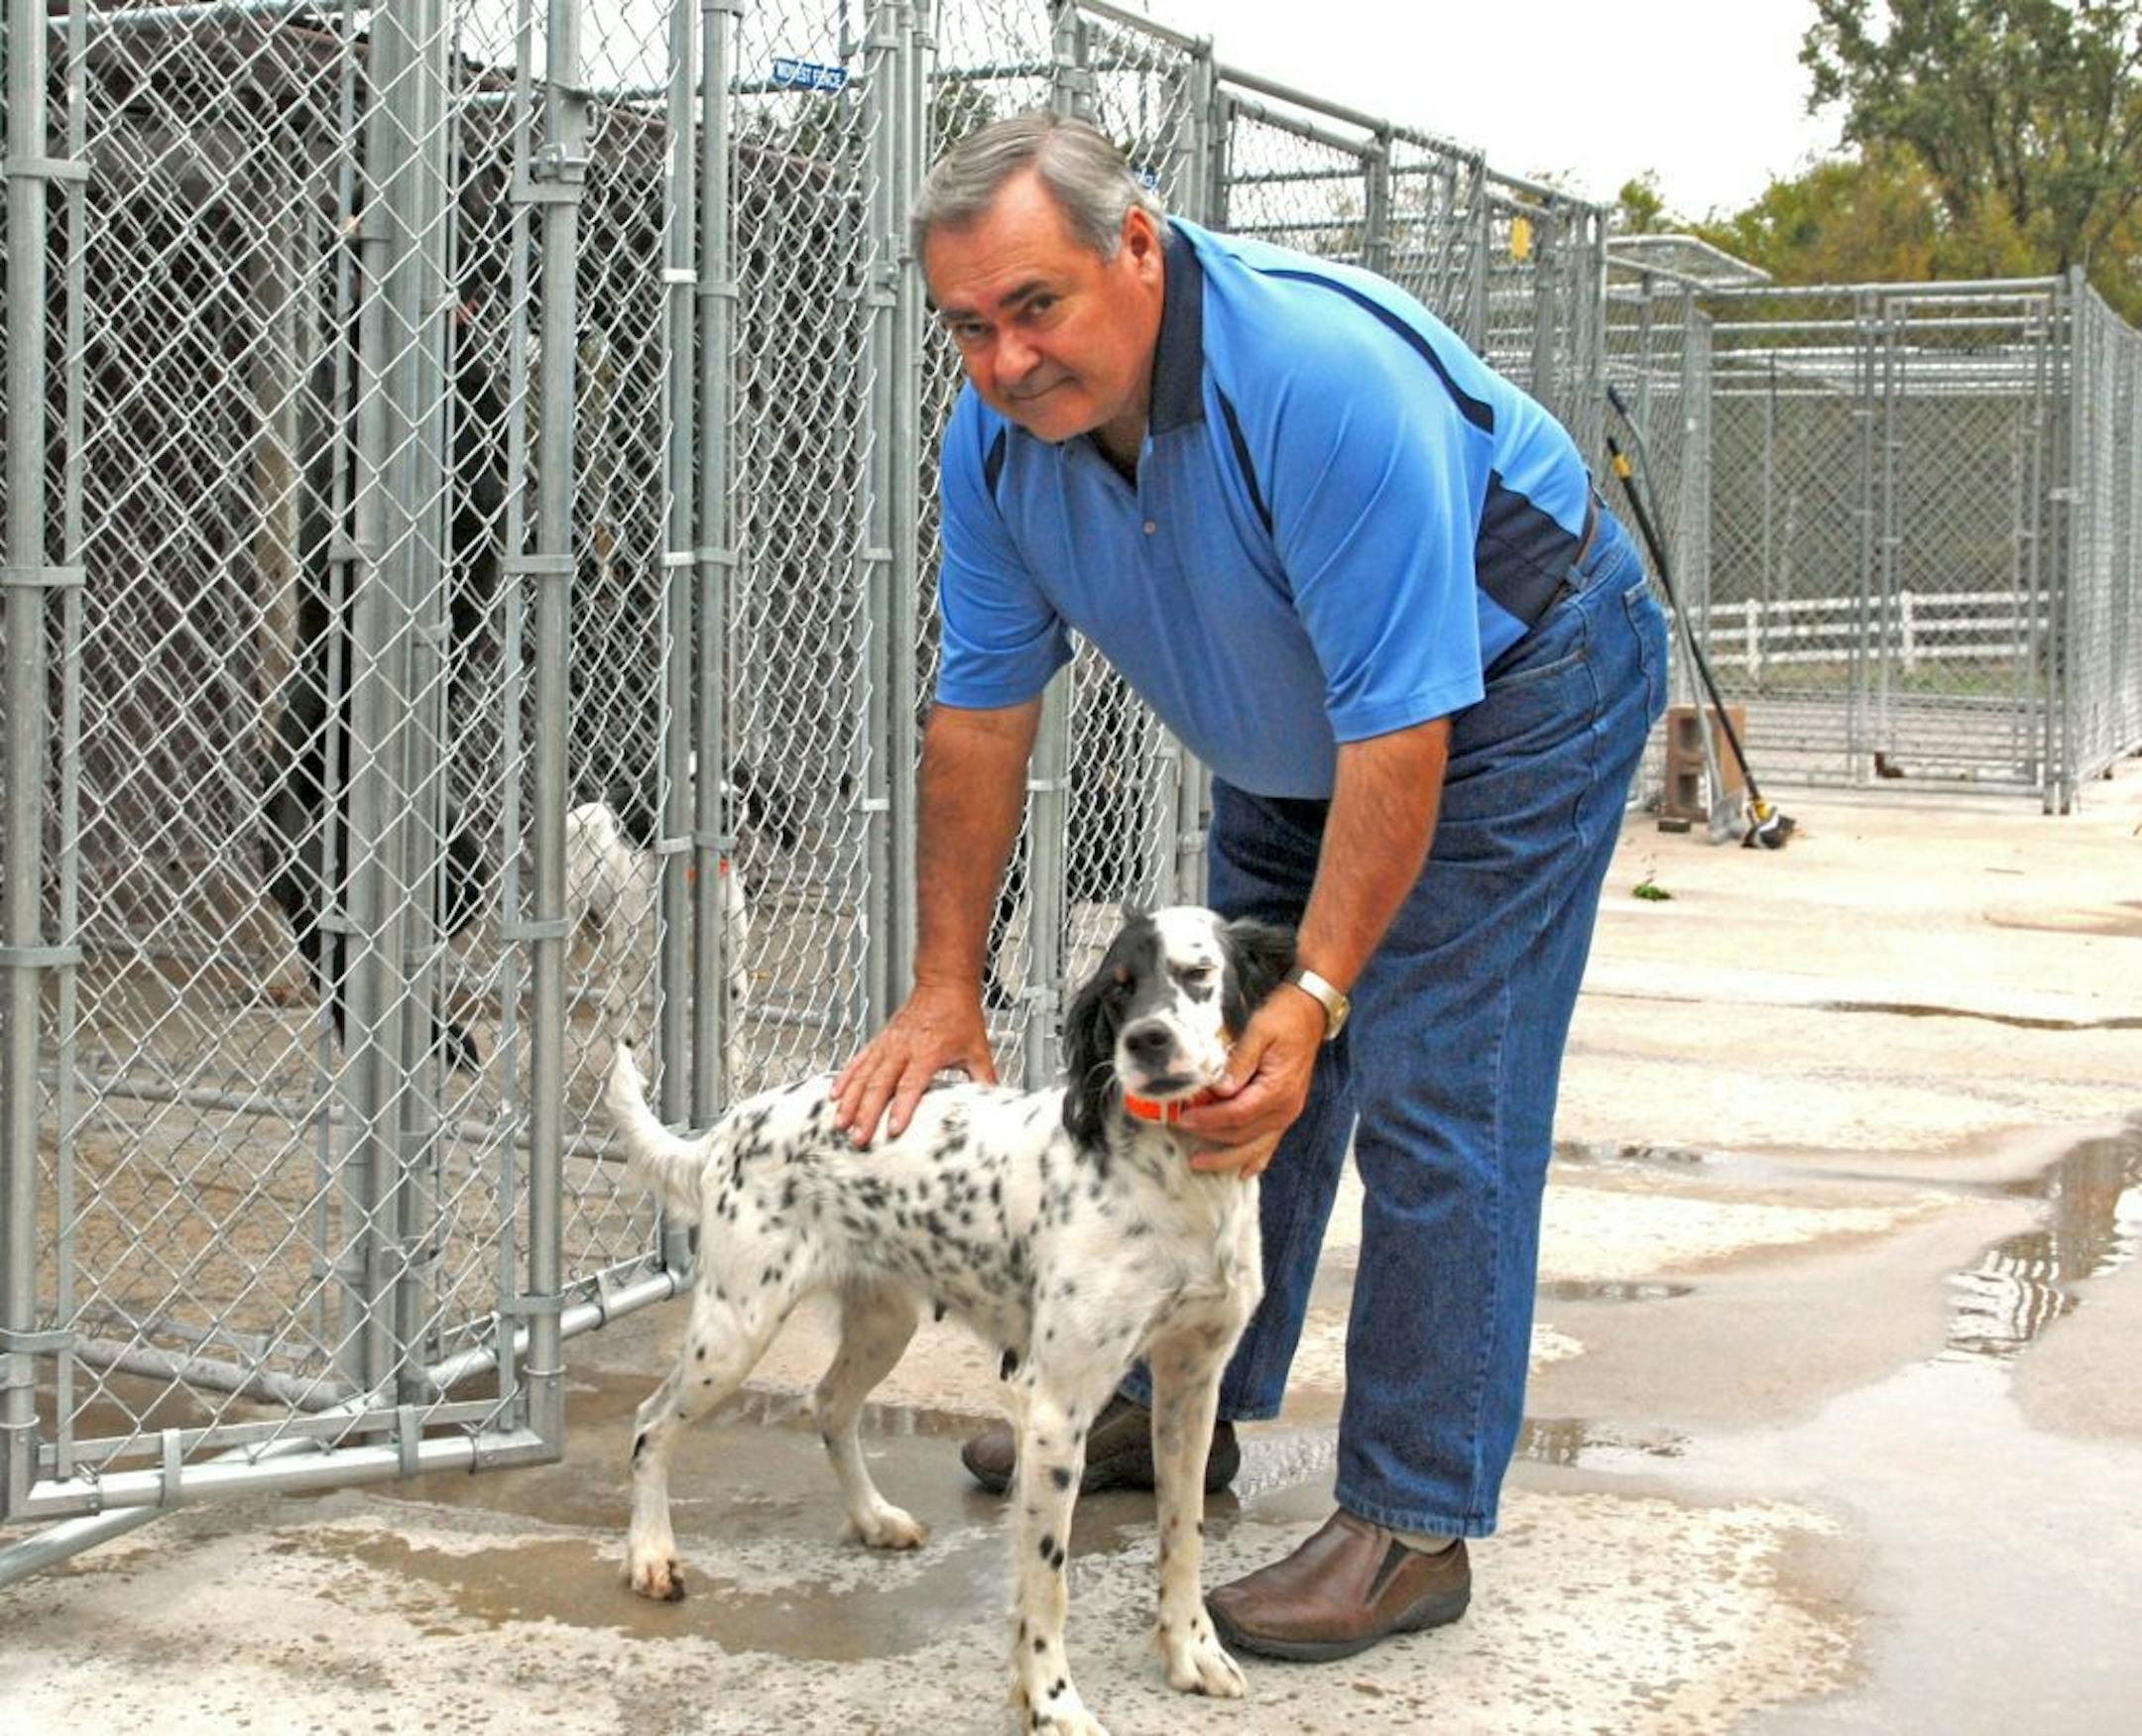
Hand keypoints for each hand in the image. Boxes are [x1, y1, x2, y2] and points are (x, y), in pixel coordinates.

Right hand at [832, 983, 994, 1146]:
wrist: (943, 984)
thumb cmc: (960, 1016)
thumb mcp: (978, 1049)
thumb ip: (984, 1079)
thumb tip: (995, 1104)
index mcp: (928, 1051)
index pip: (911, 1084)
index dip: (902, 1108)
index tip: (893, 1129)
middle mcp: (903, 1048)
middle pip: (880, 1084)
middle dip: (867, 1114)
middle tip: (858, 1138)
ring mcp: (888, 1044)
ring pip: (863, 1075)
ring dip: (850, 1101)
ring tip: (838, 1124)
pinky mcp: (879, 1041)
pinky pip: (858, 1062)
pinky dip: (845, 1079)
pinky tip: (834, 1096)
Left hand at [1176, 985, 1325, 1177]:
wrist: (1309, 1012)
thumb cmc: (1283, 1018)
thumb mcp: (1259, 1031)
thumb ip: (1239, 1062)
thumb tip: (1219, 1090)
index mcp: (1277, 1089)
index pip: (1237, 1114)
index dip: (1208, 1119)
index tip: (1183, 1117)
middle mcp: (1285, 1109)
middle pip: (1242, 1134)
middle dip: (1209, 1135)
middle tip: (1180, 1129)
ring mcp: (1288, 1114)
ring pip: (1254, 1146)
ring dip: (1226, 1157)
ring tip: (1199, 1161)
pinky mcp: (1286, 1112)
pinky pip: (1270, 1143)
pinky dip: (1256, 1159)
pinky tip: (1242, 1171)